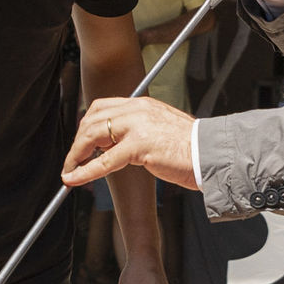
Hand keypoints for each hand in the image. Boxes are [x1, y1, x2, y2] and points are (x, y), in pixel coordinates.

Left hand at [62, 96, 199, 189]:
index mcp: (142, 104)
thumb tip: (112, 147)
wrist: (212, 155)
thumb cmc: (191, 149)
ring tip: (70, 172)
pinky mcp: (139, 146)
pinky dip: (84, 171)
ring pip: (93, 136)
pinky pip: (103, 160)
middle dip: (77, 142)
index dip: (86, 126)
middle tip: (71, 161)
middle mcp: (138, 109)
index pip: (102, 107)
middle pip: (92, 120)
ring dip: (76, 155)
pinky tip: (72, 179)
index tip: (80, 144)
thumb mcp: (160, 131)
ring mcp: (138, 126)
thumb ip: (137, 132)